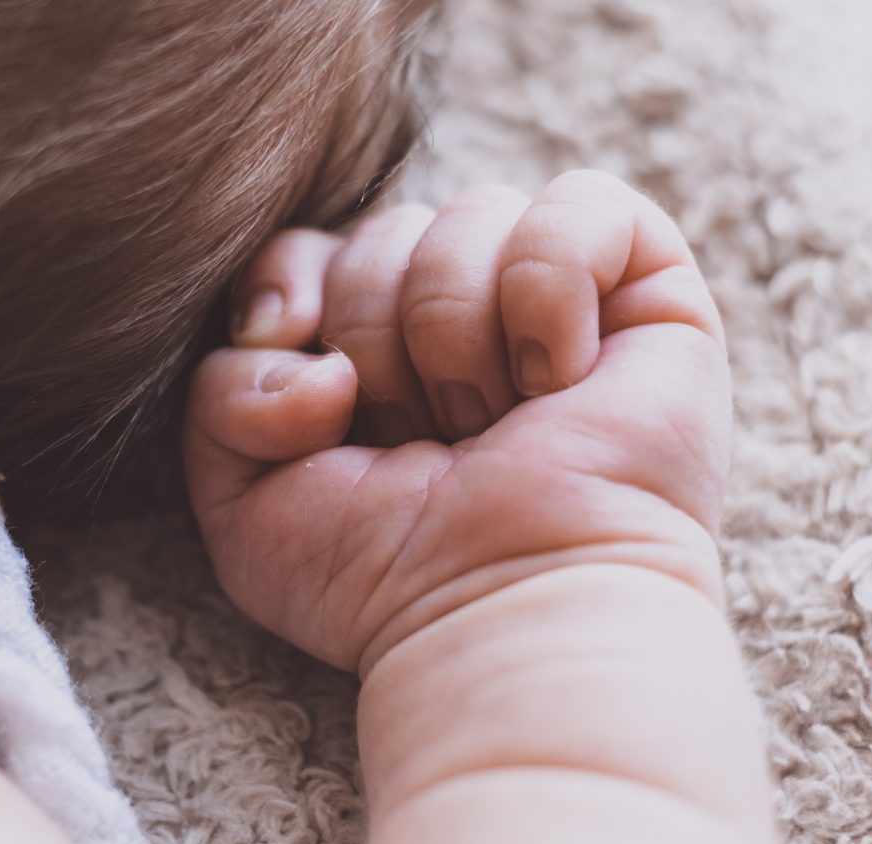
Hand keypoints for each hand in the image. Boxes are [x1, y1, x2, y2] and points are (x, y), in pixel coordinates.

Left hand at [185, 170, 731, 673]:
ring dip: (461, 339)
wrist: (501, 612)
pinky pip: (580, 202)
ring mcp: (555, 295)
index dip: (292, 297)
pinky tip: (559, 379)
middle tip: (429, 444)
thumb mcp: (246, 498)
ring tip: (494, 427)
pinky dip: (549, 289)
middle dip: (383, 345)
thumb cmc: (384, 576)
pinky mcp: (648, 287)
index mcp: (370, 348)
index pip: (306, 247)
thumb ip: (223, 390)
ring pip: (470, 213)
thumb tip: (297, 332)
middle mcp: (460, 311)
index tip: (320, 399)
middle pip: (383, 229)